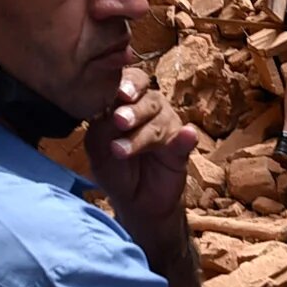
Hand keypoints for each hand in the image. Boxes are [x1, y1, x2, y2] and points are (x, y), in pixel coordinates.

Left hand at [86, 70, 199, 246]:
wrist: (134, 203)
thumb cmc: (115, 169)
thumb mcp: (98, 149)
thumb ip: (100, 129)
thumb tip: (108, 115)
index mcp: (128, 103)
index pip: (130, 83)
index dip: (126, 84)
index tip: (119, 93)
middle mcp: (151, 111)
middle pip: (147, 99)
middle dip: (133, 110)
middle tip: (119, 121)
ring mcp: (168, 128)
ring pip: (160, 121)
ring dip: (143, 134)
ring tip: (122, 151)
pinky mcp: (181, 150)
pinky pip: (185, 141)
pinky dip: (186, 138)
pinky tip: (188, 134)